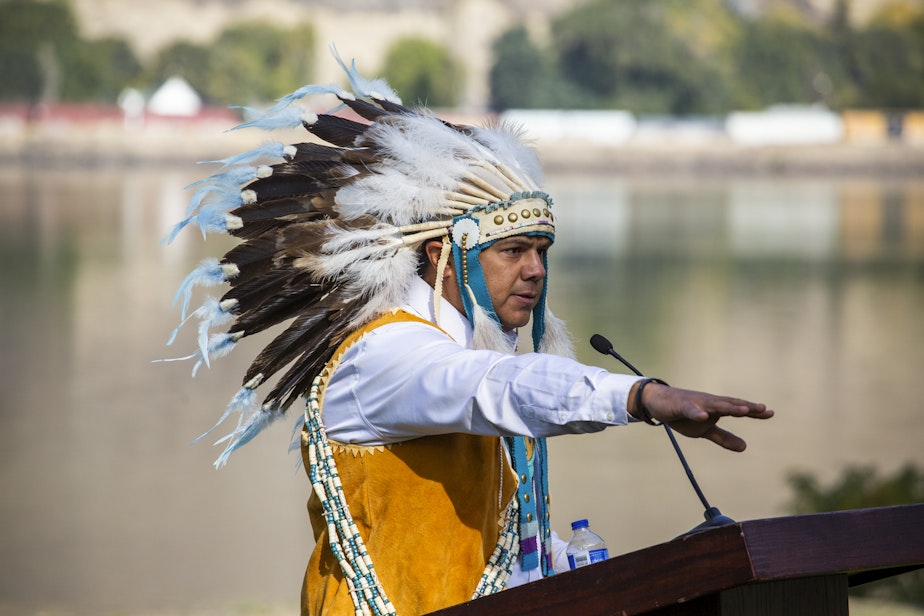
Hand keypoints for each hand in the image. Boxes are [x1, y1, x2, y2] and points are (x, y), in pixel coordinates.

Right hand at [630, 382, 773, 451]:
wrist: (658, 402)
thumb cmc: (684, 415)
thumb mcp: (705, 430)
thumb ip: (724, 437)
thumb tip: (745, 447)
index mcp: (717, 409)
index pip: (738, 409)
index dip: (754, 412)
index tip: (770, 413)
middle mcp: (710, 403)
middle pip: (731, 405)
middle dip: (746, 407)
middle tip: (763, 409)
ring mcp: (696, 403)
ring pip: (715, 405)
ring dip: (729, 407)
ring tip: (743, 410)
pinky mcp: (681, 406)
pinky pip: (691, 410)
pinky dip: (697, 413)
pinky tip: (704, 417)